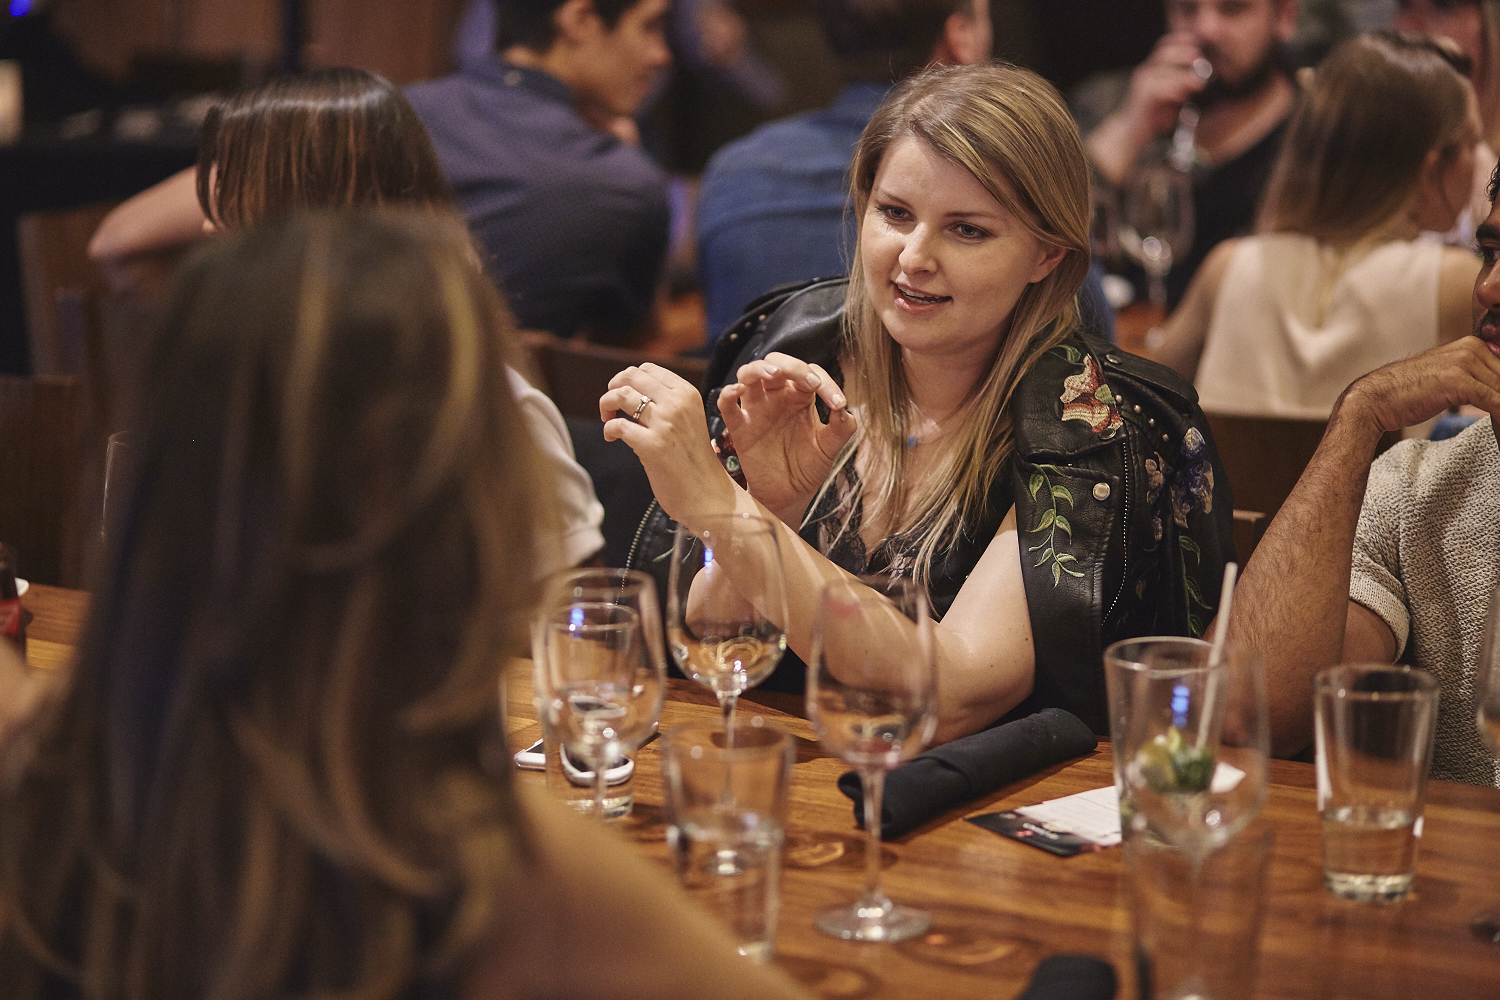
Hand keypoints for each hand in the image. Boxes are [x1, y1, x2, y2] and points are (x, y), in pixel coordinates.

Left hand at [601, 363, 738, 521]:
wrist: (707, 494)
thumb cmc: (692, 459)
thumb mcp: (687, 420)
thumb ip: (665, 403)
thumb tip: (628, 388)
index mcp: (687, 393)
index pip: (648, 369)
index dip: (629, 379)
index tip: (625, 395)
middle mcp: (677, 403)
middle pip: (631, 376)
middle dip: (614, 387)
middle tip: (611, 405)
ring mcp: (665, 424)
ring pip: (621, 395)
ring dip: (606, 404)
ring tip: (607, 418)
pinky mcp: (652, 446)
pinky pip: (617, 425)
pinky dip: (608, 429)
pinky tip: (611, 438)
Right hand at [716, 352, 855, 522]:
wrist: (790, 496)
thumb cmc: (809, 467)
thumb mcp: (830, 447)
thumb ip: (842, 428)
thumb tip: (844, 409)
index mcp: (800, 396)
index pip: (810, 373)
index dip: (826, 382)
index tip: (838, 404)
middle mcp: (776, 397)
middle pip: (776, 363)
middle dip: (793, 366)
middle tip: (810, 382)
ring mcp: (756, 410)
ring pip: (748, 374)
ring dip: (759, 369)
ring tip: (774, 374)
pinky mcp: (740, 429)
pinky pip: (727, 406)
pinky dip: (728, 394)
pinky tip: (736, 391)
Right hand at [1119, 33, 1208, 139]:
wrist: (1130, 134)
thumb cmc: (1152, 117)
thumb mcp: (1171, 98)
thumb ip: (1182, 87)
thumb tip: (1201, 81)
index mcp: (1153, 68)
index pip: (1166, 44)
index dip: (1182, 40)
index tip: (1200, 44)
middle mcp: (1146, 71)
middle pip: (1165, 50)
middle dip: (1185, 53)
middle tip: (1201, 60)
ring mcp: (1142, 82)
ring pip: (1163, 68)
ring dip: (1182, 75)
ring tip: (1198, 84)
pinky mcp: (1141, 95)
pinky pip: (1158, 88)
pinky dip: (1172, 90)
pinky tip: (1183, 97)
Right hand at [1336, 336, 1499, 441]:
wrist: (1375, 399)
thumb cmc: (1406, 393)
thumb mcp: (1447, 379)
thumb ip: (1473, 379)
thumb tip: (1496, 396)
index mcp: (1471, 344)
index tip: (1499, 411)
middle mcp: (1471, 347)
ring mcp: (1465, 362)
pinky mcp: (1459, 380)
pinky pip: (1494, 400)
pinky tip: (1499, 429)